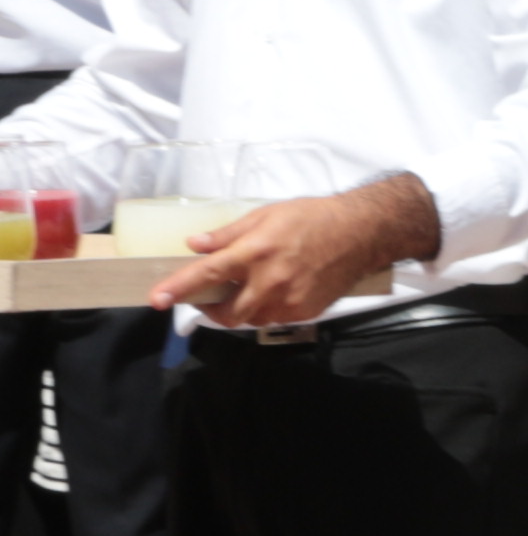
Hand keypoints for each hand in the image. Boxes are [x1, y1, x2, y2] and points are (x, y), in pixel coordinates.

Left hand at [162, 173, 440, 327]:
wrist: (362, 232)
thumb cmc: (314, 218)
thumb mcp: (266, 215)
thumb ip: (228, 234)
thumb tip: (196, 245)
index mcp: (256, 251)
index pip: (208, 274)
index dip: (179, 287)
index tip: (157, 299)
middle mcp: (271, 280)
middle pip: (228, 313)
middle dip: (214, 310)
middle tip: (211, 300)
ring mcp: (291, 299)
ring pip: (252, 319)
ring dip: (242, 310)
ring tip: (250, 291)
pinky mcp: (307, 311)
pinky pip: (276, 319)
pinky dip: (268, 309)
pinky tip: (277, 291)